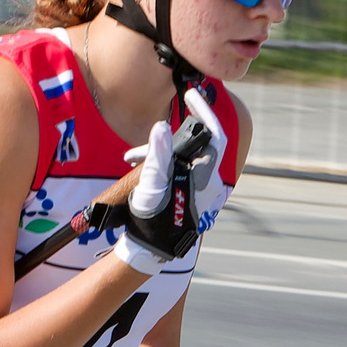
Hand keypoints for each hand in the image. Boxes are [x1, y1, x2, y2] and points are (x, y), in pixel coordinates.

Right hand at [119, 118, 203, 266]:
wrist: (151, 251)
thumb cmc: (152, 221)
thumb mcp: (151, 187)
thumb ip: (157, 157)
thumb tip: (161, 127)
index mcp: (206, 179)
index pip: (215, 135)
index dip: (204, 111)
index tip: (189, 95)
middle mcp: (210, 183)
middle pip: (196, 146)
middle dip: (167, 140)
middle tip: (142, 146)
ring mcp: (203, 190)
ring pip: (185, 158)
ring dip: (160, 154)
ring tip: (132, 160)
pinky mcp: (193, 195)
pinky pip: (182, 169)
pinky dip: (164, 164)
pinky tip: (142, 167)